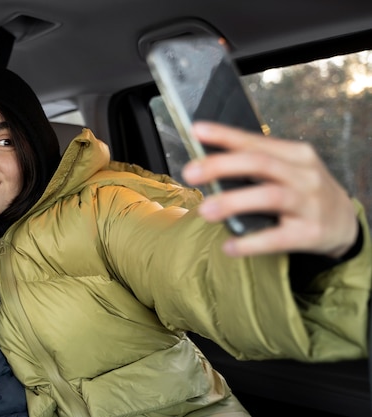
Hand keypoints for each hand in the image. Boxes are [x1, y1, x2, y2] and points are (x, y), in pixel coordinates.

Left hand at [182, 121, 357, 257]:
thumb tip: (207, 164)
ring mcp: (309, 204)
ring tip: (205, 210)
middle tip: (191, 173)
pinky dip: (250, 242)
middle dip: (222, 166)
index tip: (197, 131)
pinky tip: (229, 246)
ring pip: (269, 196)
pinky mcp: (310, 233)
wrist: (344, 224)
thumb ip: (256, 165)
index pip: (255, 141)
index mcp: (296, 155)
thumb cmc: (304, 193)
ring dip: (233, 202)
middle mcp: (305, 175)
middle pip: (260, 163)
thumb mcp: (289, 170)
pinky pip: (277, 238)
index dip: (225, 135)